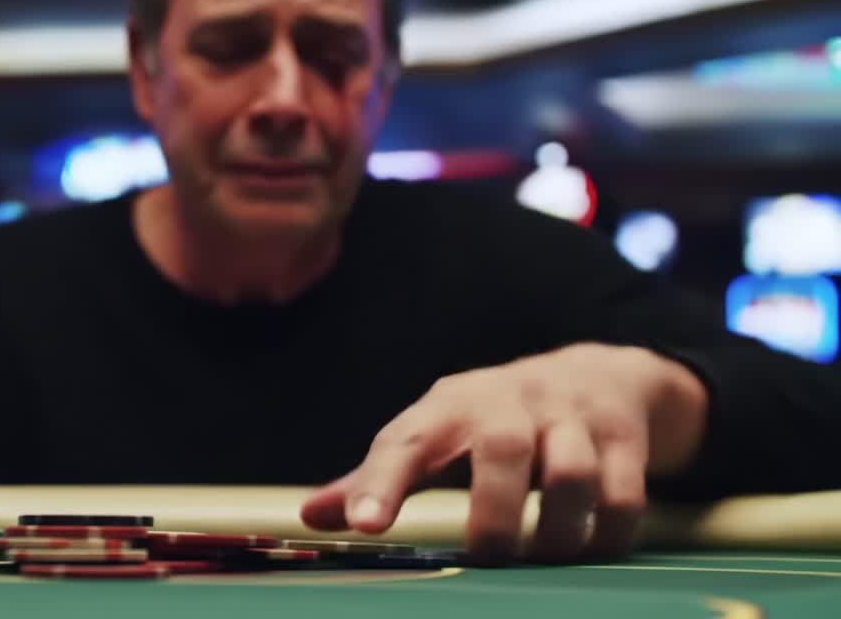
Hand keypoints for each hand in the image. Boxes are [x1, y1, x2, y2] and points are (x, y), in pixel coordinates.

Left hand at [300, 343, 707, 561]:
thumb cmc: (490, 417)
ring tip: (542, 560)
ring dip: (556, 531)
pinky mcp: (623, 434)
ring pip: (570, 473)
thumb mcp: (432, 434)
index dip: (380, 483)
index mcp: (447, 407)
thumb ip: (374, 477)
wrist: (595, 372)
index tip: (364, 527)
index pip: (405, 440)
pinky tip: (591, 551)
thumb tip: (309, 515)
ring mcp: (571, 415)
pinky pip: (623, 494)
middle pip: (502, 449)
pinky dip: (607, 534)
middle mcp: (508, 401)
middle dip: (494, 516)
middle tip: (489, 559)